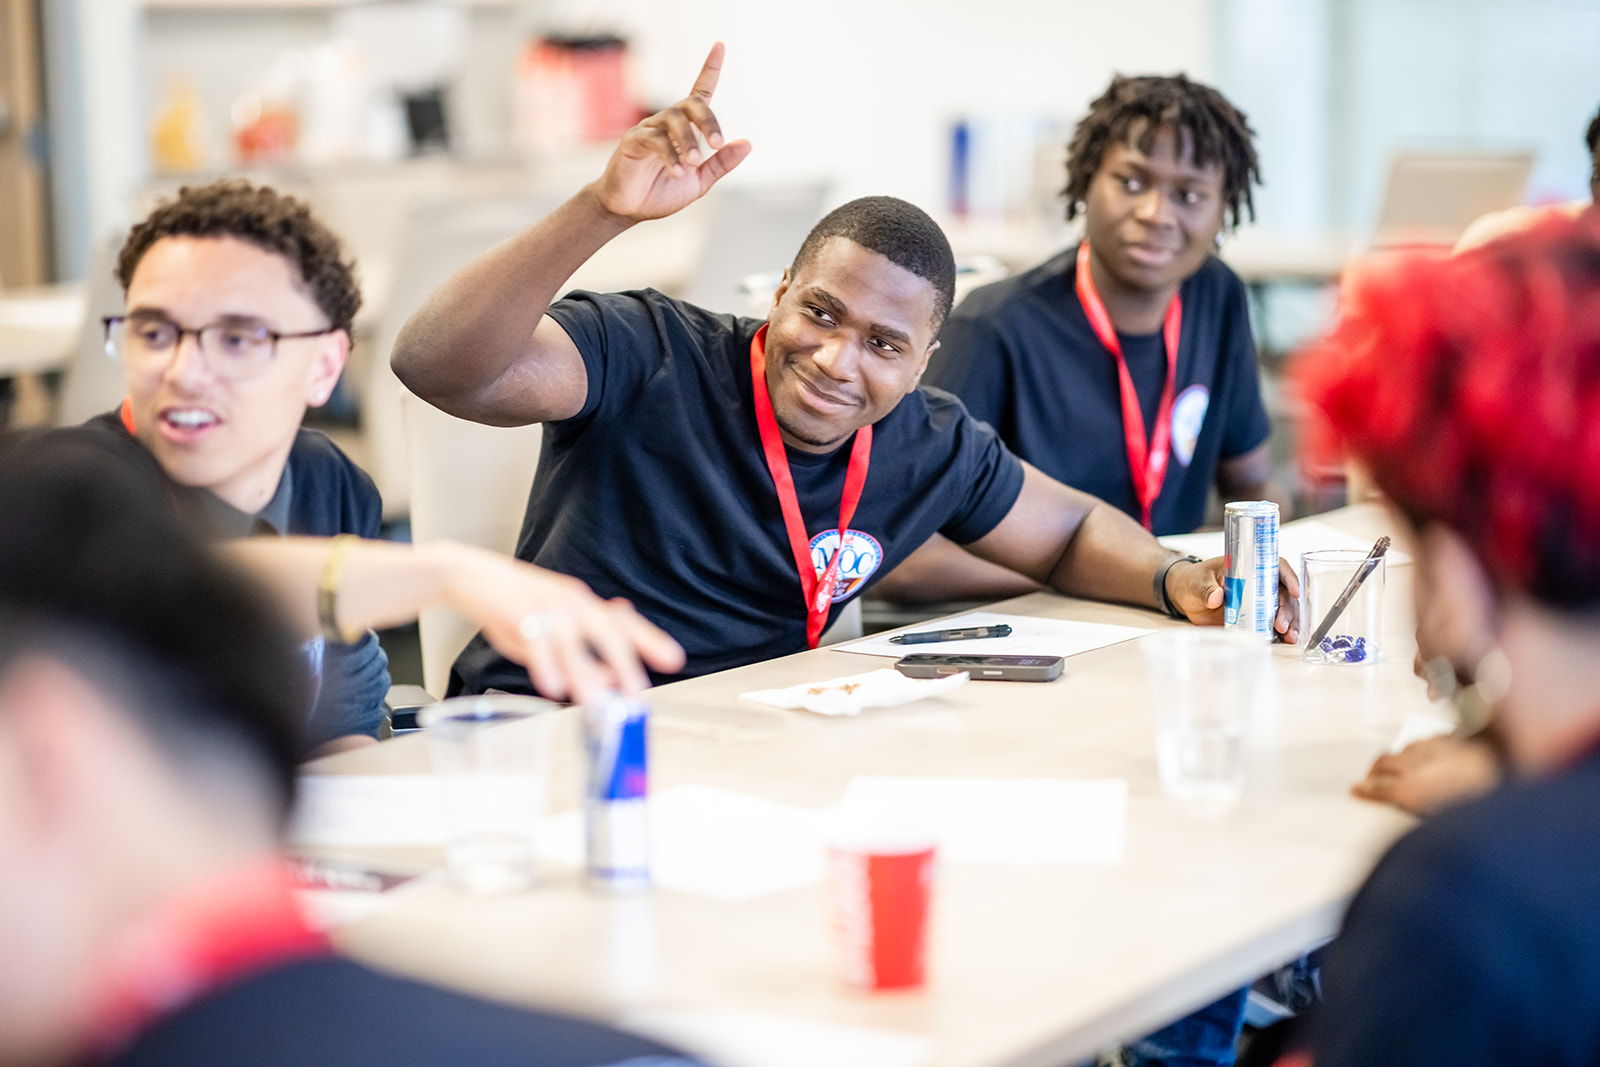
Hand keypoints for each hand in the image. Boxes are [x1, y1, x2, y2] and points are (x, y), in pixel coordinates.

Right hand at [443, 545, 685, 704]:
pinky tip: (551, 687)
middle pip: (606, 631)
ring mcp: (545, 606)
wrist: (471, 577)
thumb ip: (583, 656)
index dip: (650, 641)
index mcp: (585, 606)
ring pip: (571, 640)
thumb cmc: (516, 607)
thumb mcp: (555, 634)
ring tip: (595, 700)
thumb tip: (610, 682)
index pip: (624, 624)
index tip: (674, 660)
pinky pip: (535, 641)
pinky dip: (544, 664)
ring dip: (584, 672)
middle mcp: (572, 603)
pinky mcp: (517, 613)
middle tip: (637, 692)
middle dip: (624, 662)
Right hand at [592, 42, 752, 223]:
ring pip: (673, 119)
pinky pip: (654, 139)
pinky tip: (677, 171)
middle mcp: (667, 122)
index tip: (720, 45)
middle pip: (691, 104)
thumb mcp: (700, 181)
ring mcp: (649, 129)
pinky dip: (669, 155)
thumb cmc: (661, 192)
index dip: (710, 68)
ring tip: (693, 163)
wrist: (629, 209)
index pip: (700, 92)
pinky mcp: (633, 141)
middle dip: (708, 121)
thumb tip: (747, 143)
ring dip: (688, 141)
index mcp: (686, 129)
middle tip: (716, 144)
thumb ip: (721, 163)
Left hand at [1167, 555, 1300, 641]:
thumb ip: (1206, 589)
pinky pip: (1271, 625)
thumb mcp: (1197, 582)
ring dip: (1289, 623)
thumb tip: (1216, 597)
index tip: (1294, 591)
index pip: (1276, 567)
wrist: (1184, 596)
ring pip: (1282, 610)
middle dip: (1287, 609)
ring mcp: (1257, 602)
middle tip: (1281, 626)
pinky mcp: (1252, 618)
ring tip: (1288, 638)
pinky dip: (1280, 633)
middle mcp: (1258, 584)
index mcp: (1249, 567)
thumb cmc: (1192, 581)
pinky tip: (1284, 642)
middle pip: (1283, 593)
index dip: (1289, 577)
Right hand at [1351, 734, 1500, 814]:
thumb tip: (1410, 810)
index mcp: (1411, 790)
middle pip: (1384, 763)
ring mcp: (1437, 748)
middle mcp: (1419, 765)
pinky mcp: (1455, 739)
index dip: (1364, 790)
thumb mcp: (1445, 820)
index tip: (1357, 790)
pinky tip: (1426, 753)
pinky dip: (1421, 749)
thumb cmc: (1487, 801)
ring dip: (1397, 758)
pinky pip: (1428, 741)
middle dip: (1374, 771)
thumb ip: (1421, 812)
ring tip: (1395, 766)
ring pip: (1405, 749)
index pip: (1377, 788)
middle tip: (1369, 778)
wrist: (1517, 770)